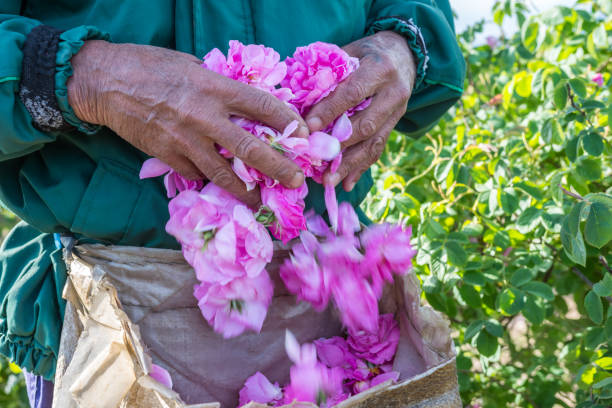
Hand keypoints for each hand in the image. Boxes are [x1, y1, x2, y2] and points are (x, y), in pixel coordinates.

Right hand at [68, 41, 308, 206]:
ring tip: (262, 200)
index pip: (263, 107)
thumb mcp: (193, 67)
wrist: (105, 82)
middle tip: (297, 181)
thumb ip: (221, 88)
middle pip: (250, 148)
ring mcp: (185, 141)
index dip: (289, 122)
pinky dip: (212, 180)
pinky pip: (197, 174)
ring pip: (224, 174)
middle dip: (278, 167)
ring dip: (247, 190)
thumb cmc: (151, 67)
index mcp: (214, 88)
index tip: (304, 135)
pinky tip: (224, 187)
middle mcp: (204, 117)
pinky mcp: (168, 157)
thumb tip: (247, 107)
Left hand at [305, 31, 416, 191]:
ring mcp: (397, 113)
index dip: (331, 111)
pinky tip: (346, 183)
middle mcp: (393, 93)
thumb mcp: (352, 51)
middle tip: (317, 160)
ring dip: (350, 165)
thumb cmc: (368, 52)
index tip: (311, 127)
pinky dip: (361, 168)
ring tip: (329, 181)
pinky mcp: (395, 126)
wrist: (405, 54)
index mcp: (380, 69)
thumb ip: (331, 71)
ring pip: (373, 143)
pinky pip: (378, 149)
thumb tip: (299, 95)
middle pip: (366, 124)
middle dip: (340, 146)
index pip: (353, 93)